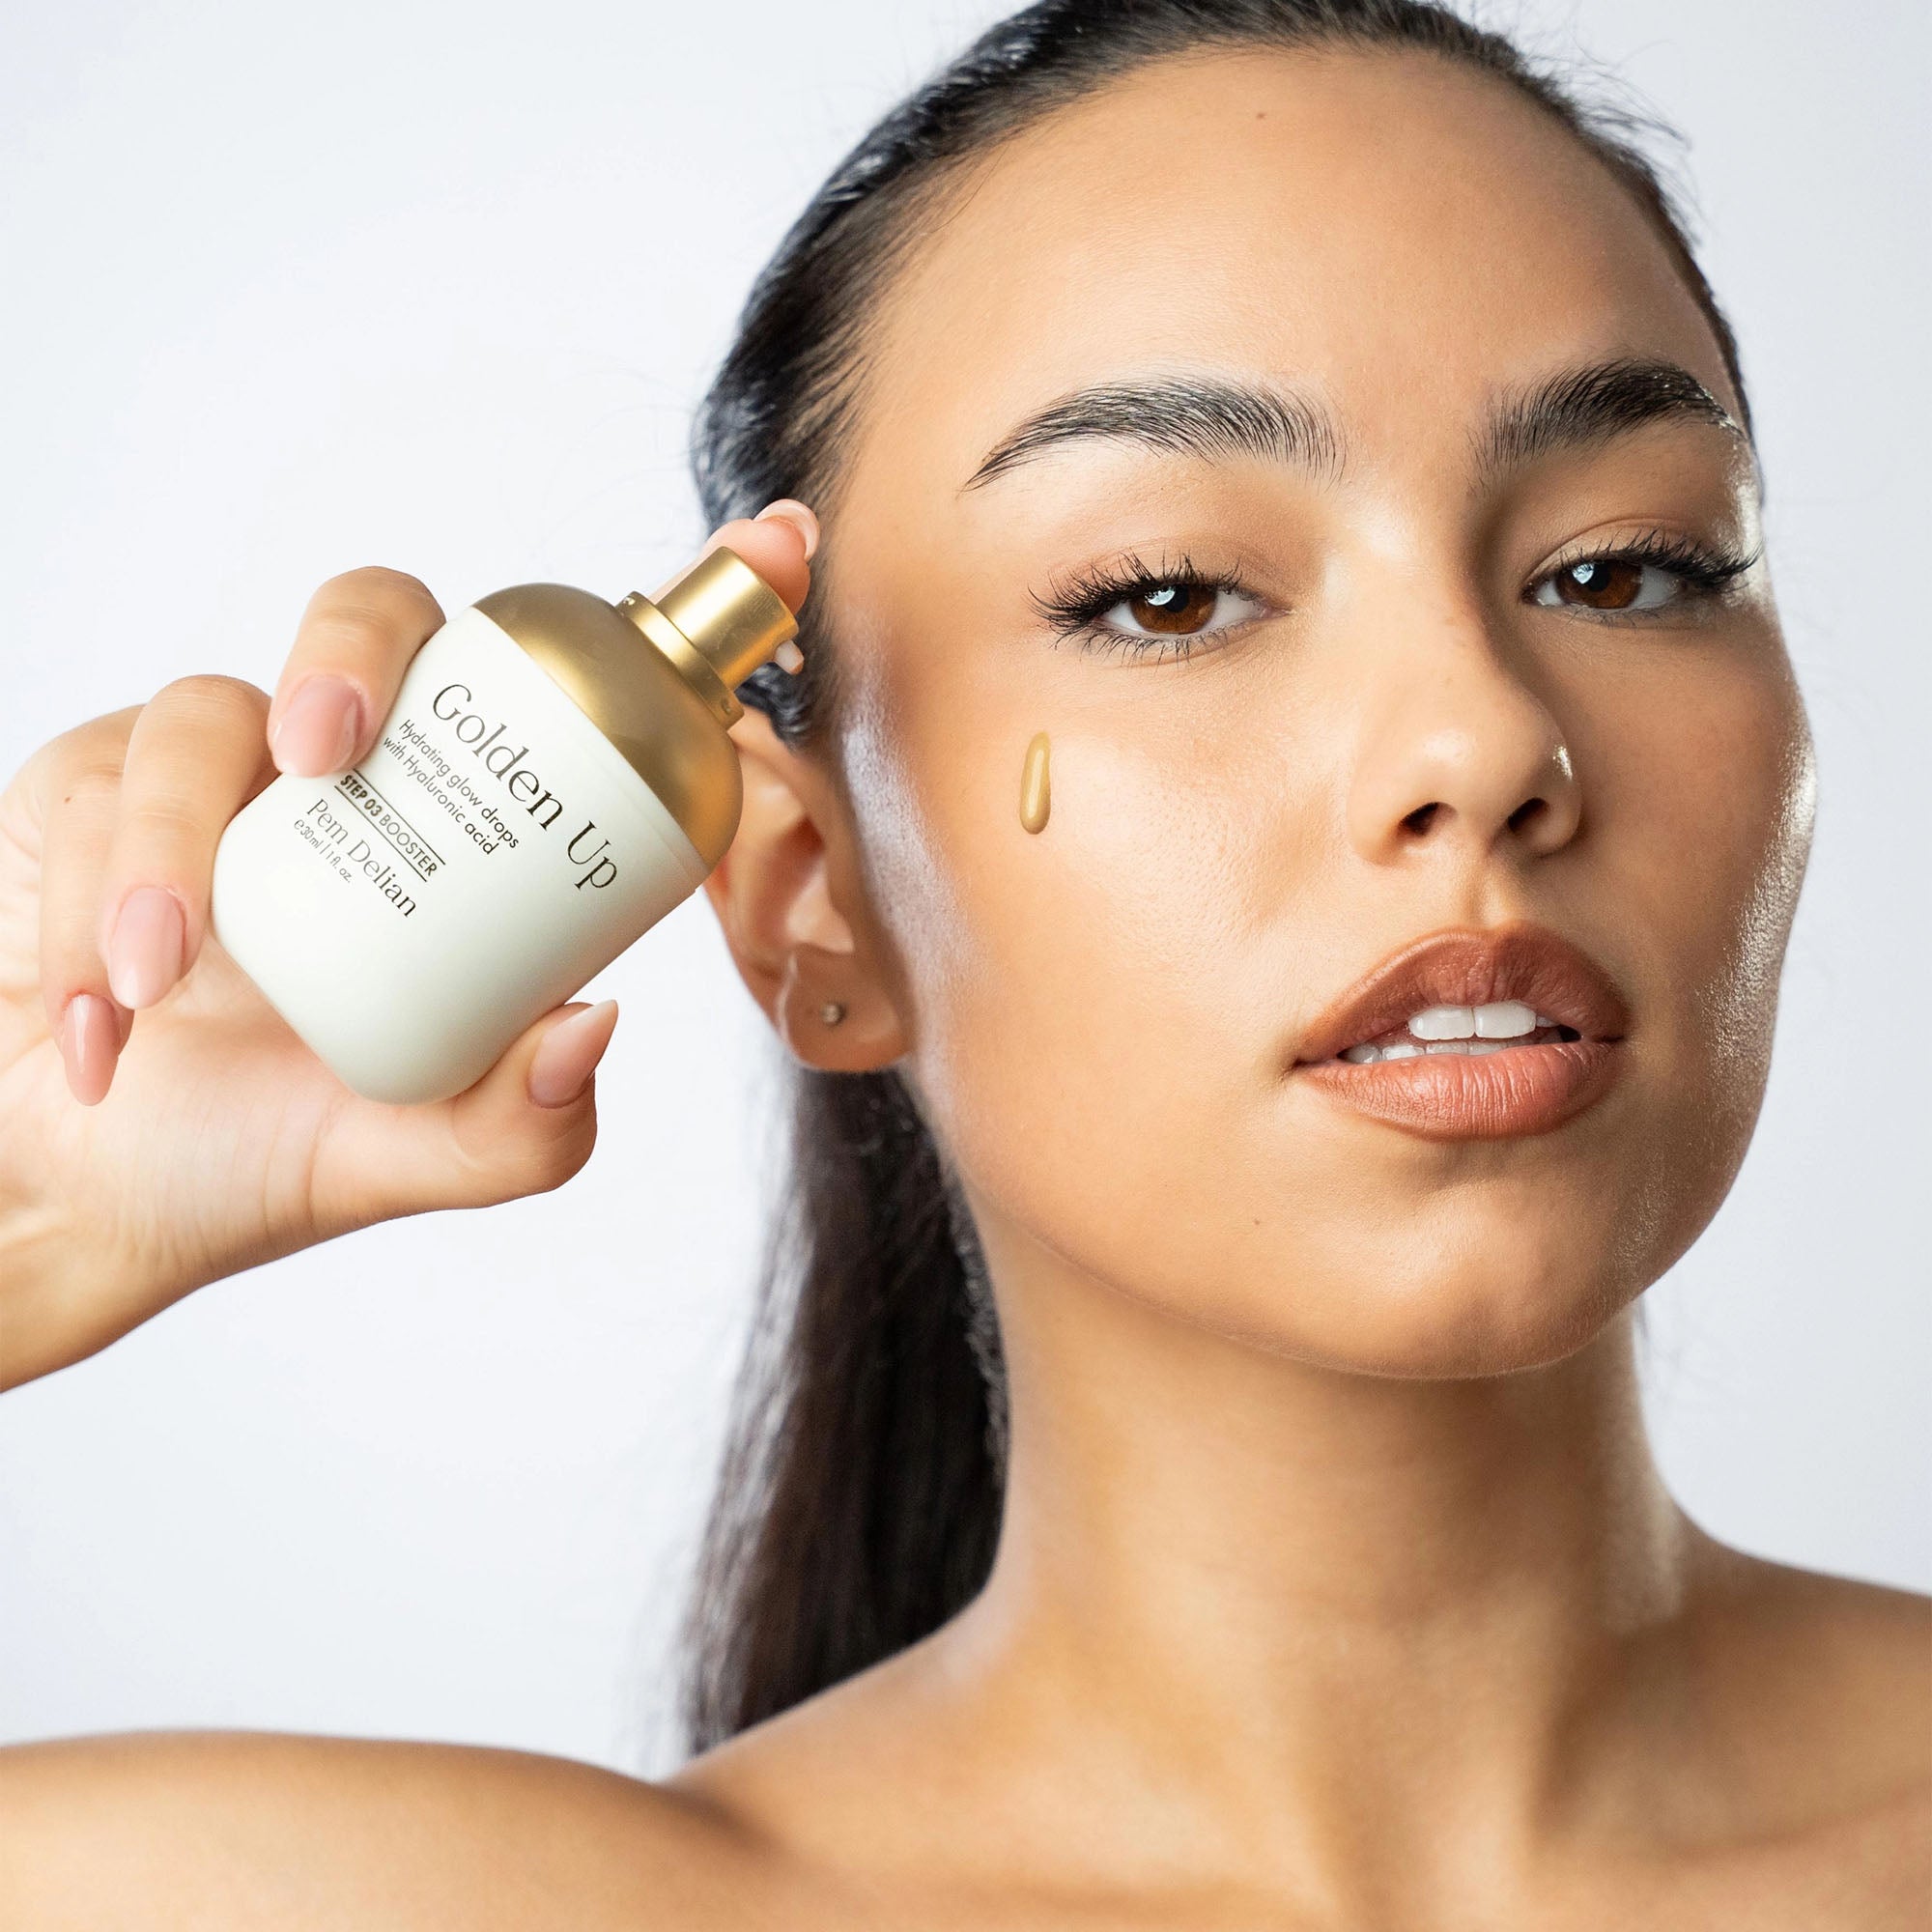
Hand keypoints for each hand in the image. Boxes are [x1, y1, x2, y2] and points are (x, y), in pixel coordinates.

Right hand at [0, 507, 815, 1389]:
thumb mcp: (417, 1155)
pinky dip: (84, 906)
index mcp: (461, 834)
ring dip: (165, 841)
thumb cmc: (265, 1153)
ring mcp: (223, 772)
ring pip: (203, 713)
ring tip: (159, 976)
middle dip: (352, 654)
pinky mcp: (87, 788)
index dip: (678, 605)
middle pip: (372, 615)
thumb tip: (599, 1021)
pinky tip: (96, 1034)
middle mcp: (356, 773)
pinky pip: (86, 786)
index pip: (557, 696)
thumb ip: (520, 1126)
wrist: (92, 1196)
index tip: (786, 544)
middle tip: (331, 753)